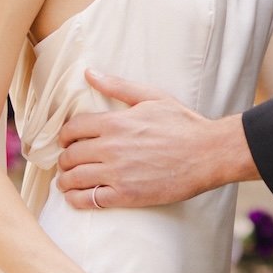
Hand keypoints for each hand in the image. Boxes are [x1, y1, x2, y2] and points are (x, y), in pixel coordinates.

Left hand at [56, 72, 253, 209]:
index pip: (72, 128)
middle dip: (64, 159)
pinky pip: (88, 200)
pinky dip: (76, 199)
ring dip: (65, 180)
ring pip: (74, 178)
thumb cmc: (183, 124)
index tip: (67, 141)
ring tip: (67, 181)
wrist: (208, 154)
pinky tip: (77, 197)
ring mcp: (117, 173)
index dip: (65, 136)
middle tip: (68, 162)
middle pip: (70, 155)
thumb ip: (117, 86)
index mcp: (115, 122)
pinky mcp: (125, 195)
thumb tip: (89, 73)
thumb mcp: (152, 97)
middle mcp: (111, 147)